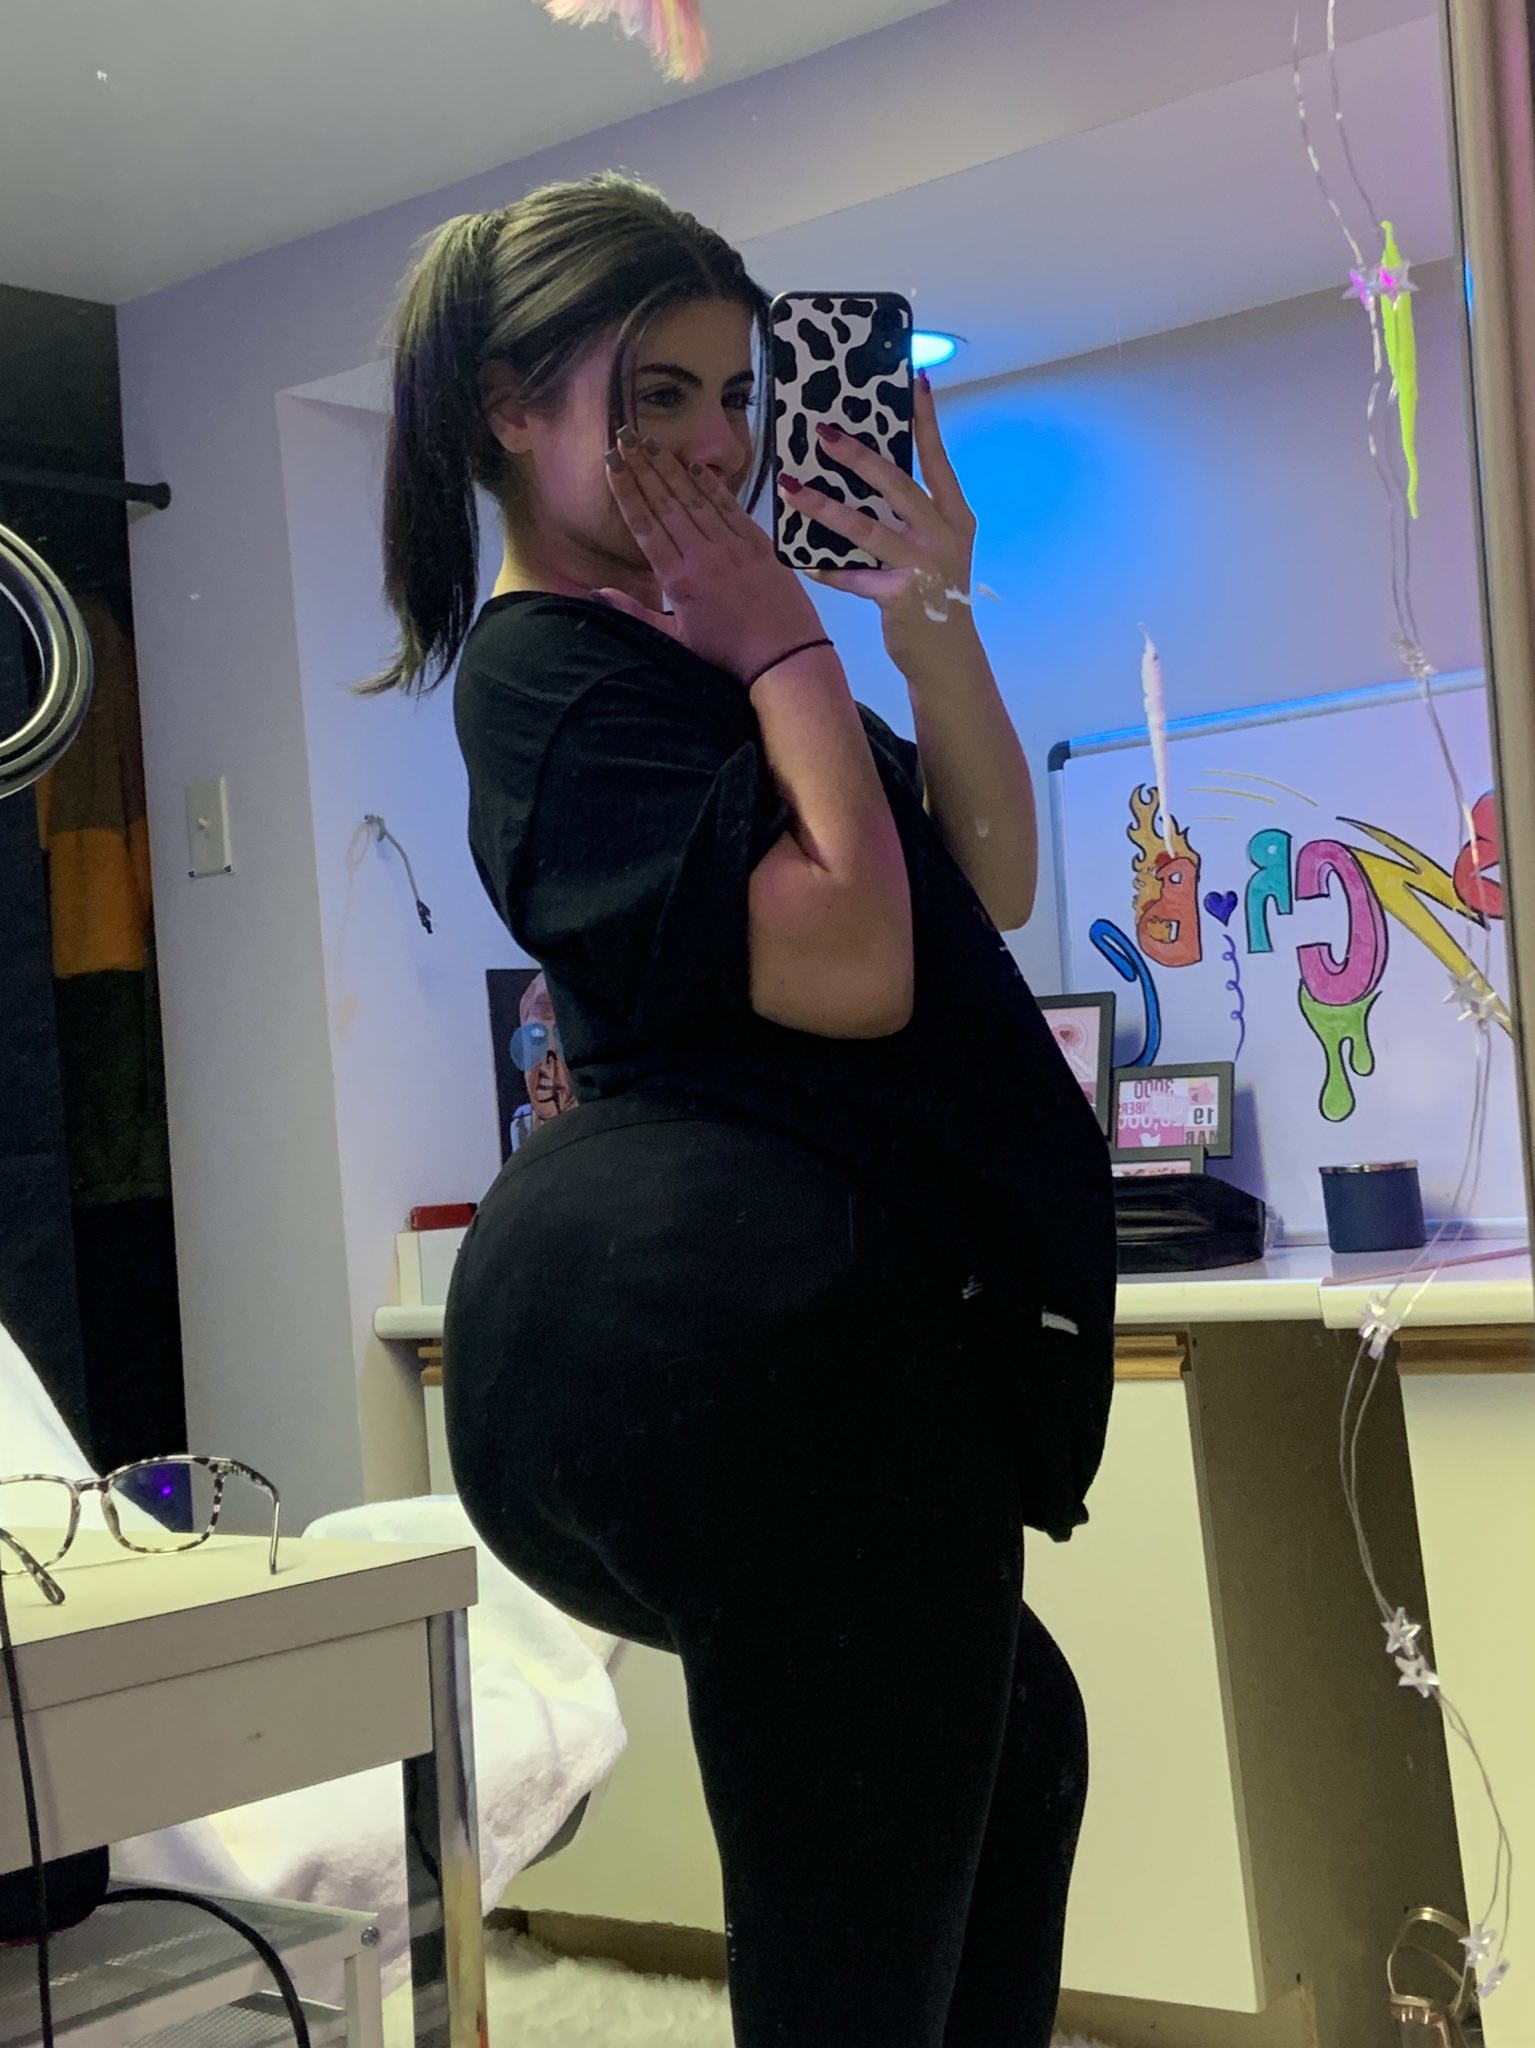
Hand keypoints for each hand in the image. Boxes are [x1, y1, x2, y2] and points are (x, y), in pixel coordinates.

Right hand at [596, 431, 825, 683]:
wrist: (784, 654)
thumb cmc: (728, 652)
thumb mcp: (675, 638)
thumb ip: (636, 612)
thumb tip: (597, 592)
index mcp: (678, 579)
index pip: (645, 524)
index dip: (627, 490)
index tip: (612, 462)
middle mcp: (702, 554)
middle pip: (665, 502)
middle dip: (642, 467)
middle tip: (624, 436)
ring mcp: (732, 545)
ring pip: (694, 498)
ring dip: (670, 468)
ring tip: (651, 442)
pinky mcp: (757, 542)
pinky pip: (729, 506)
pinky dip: (711, 484)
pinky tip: (694, 467)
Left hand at [791, 374, 979, 671]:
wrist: (949, 655)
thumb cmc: (937, 594)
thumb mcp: (938, 548)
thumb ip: (913, 515)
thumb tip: (867, 474)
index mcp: (955, 516)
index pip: (937, 459)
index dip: (926, 421)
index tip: (914, 381)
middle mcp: (942, 536)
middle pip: (896, 485)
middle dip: (858, 457)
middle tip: (823, 432)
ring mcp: (922, 567)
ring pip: (866, 528)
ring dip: (824, 507)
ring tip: (791, 488)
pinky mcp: (900, 597)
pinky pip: (854, 577)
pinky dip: (827, 569)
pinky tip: (804, 561)